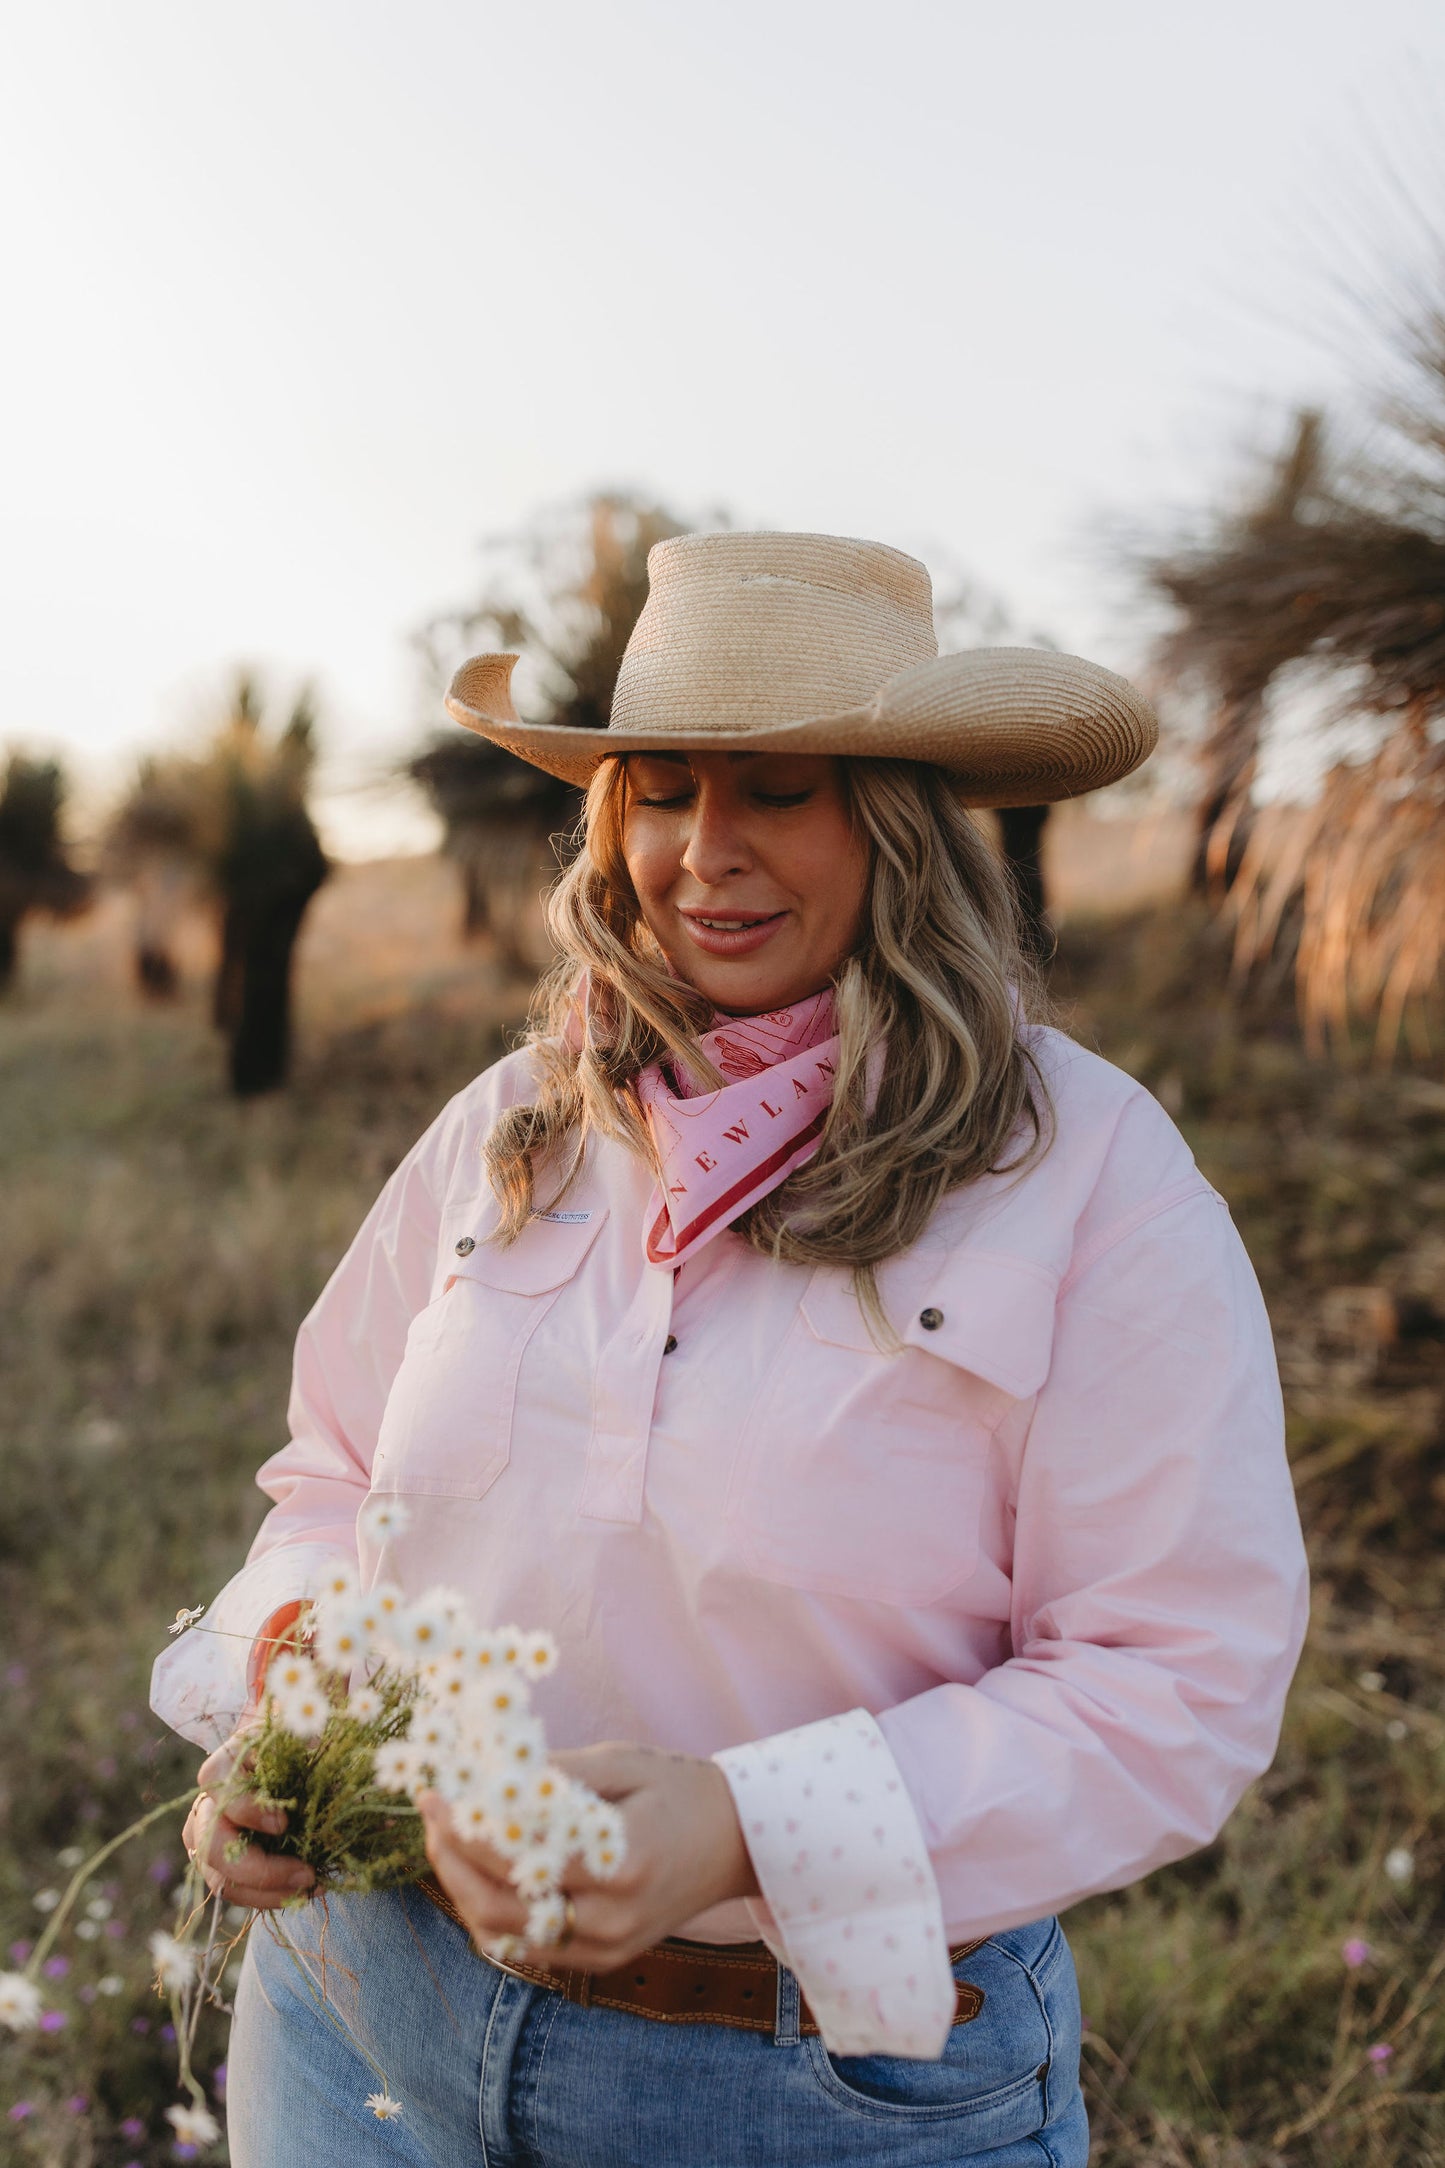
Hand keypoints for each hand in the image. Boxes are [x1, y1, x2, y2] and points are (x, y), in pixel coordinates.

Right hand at [183, 1727, 315, 1911]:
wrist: (275, 1760)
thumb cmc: (288, 1747)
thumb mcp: (296, 1737)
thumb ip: (306, 1747)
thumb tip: (325, 1765)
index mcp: (221, 1770)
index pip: (222, 1794)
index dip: (250, 1812)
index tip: (284, 1822)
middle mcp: (204, 1808)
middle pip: (214, 1848)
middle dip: (261, 1869)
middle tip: (307, 1872)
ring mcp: (204, 1842)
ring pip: (223, 1881)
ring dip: (269, 1892)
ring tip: (311, 1886)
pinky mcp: (217, 1866)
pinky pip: (236, 1893)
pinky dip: (269, 1897)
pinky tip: (302, 1891)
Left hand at [418, 1742, 758, 1972]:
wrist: (739, 1842)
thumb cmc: (681, 1789)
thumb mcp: (623, 1763)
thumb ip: (555, 1775)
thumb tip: (483, 1774)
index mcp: (620, 1862)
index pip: (517, 1854)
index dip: (465, 1824)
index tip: (434, 1791)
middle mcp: (610, 1918)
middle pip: (497, 1905)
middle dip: (449, 1858)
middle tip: (431, 1813)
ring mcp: (605, 1948)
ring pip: (504, 1935)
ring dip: (462, 1889)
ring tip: (447, 1840)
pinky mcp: (602, 1960)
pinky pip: (528, 1948)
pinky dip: (492, 1916)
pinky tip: (478, 1876)